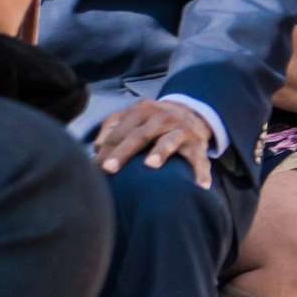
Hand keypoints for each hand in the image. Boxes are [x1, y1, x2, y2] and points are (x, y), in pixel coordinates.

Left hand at [91, 98, 215, 188]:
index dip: (106, 148)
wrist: (193, 113)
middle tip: (108, 168)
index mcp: (142, 110)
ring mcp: (181, 130)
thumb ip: (112, 128)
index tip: (94, 167)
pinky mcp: (198, 144)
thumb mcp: (133, 117)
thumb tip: (96, 148)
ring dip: (160, 151)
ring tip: (150, 164)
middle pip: (140, 134)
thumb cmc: (153, 122)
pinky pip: (199, 159)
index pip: (120, 130)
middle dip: (123, 151)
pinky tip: (201, 186)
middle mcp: (163, 117)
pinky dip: (201, 172)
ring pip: (170, 140)